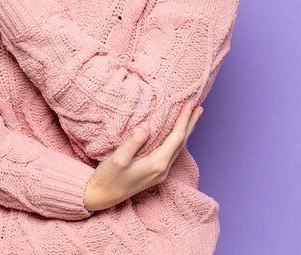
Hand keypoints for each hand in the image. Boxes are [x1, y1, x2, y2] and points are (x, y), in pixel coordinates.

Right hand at [83, 102, 203, 211]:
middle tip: (199, 107)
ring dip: (185, 131)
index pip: (177, 137)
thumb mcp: (118, 159)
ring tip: (190, 118)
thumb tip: (147, 125)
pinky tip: (175, 135)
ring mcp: (160, 173)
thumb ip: (134, 141)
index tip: (189, 104)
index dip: (184, 120)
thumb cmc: (108, 178)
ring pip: (178, 148)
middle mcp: (163, 169)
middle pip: (182, 143)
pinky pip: (171, 152)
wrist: (101, 197)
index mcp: (157, 164)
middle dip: (190, 124)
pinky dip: (177, 139)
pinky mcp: (154, 173)